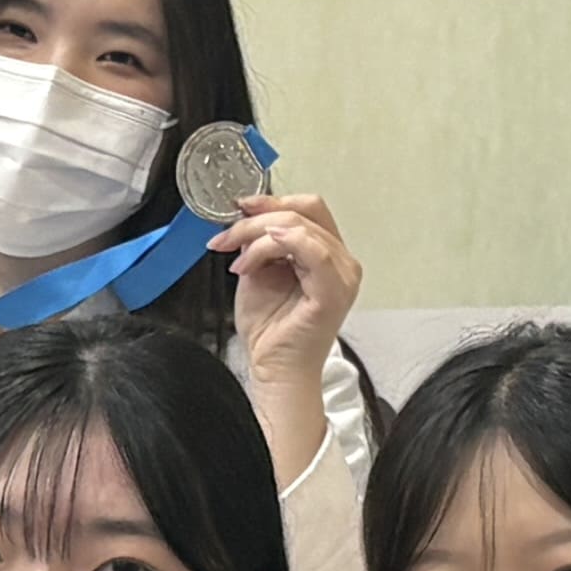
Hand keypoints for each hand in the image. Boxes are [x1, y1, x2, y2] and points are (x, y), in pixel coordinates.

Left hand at [219, 192, 360, 422]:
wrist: (273, 369)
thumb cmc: (270, 329)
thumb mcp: (258, 271)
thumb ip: (260, 242)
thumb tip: (246, 215)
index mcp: (328, 253)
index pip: (308, 208)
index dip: (272, 200)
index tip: (238, 207)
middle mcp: (342, 261)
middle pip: (305, 211)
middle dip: (258, 218)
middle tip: (227, 236)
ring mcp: (343, 276)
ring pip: (300, 227)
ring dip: (258, 236)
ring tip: (236, 260)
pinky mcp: (334, 292)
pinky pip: (313, 251)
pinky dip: (279, 244)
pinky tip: (254, 256)